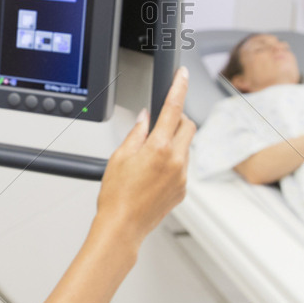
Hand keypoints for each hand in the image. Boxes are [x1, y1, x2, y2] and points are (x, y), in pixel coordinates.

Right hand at [94, 67, 195, 244]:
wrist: (122, 227)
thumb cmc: (116, 196)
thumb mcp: (119, 156)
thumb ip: (137, 132)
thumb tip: (146, 117)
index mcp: (158, 148)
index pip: (173, 108)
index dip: (179, 87)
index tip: (182, 75)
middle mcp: (175, 161)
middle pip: (188, 126)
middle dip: (177, 120)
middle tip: (159, 124)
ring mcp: (182, 176)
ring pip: (186, 147)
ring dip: (173, 143)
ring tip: (149, 159)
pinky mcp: (183, 189)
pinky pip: (183, 166)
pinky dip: (172, 162)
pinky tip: (153, 174)